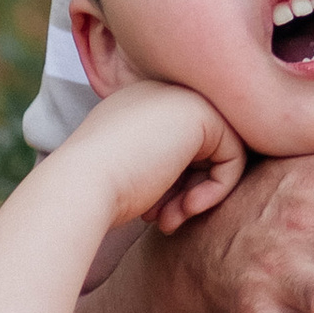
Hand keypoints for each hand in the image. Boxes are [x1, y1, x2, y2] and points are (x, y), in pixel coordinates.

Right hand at [66, 77, 248, 236]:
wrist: (78, 187)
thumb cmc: (95, 192)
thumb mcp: (132, 172)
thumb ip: (161, 166)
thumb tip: (196, 186)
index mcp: (139, 103)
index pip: (179, 144)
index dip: (173, 185)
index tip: (153, 214)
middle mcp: (162, 91)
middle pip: (202, 147)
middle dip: (188, 190)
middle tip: (166, 221)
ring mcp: (183, 96)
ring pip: (221, 152)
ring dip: (201, 194)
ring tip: (172, 220)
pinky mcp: (204, 113)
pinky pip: (234, 156)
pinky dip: (217, 190)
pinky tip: (187, 209)